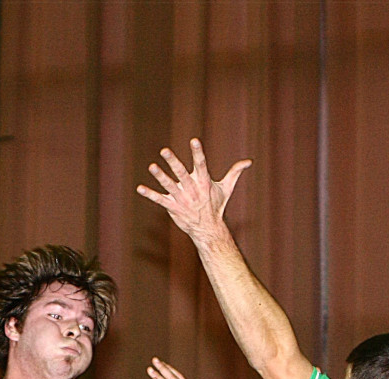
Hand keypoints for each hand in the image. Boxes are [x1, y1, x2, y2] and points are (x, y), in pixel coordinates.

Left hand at [136, 138, 250, 243]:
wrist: (208, 229)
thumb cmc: (216, 206)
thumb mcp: (226, 188)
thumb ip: (235, 172)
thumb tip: (249, 162)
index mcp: (204, 182)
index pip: (201, 164)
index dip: (198, 152)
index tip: (194, 140)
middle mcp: (192, 190)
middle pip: (181, 173)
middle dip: (173, 162)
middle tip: (164, 150)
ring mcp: (181, 199)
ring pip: (169, 185)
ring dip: (160, 176)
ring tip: (152, 166)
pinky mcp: (173, 207)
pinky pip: (160, 200)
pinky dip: (149, 194)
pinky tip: (140, 188)